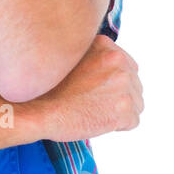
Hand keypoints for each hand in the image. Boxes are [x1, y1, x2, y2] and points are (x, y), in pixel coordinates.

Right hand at [26, 34, 143, 142]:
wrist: (38, 110)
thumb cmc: (49, 88)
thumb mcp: (71, 58)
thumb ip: (93, 56)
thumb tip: (107, 70)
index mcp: (106, 46)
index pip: (127, 65)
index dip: (113, 81)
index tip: (97, 89)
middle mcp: (119, 62)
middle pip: (134, 84)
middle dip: (119, 96)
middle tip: (94, 103)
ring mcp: (123, 86)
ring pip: (136, 103)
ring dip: (120, 111)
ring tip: (95, 112)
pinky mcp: (123, 110)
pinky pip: (132, 122)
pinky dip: (118, 126)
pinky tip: (98, 122)